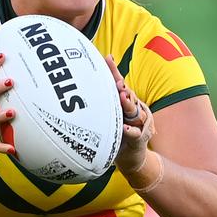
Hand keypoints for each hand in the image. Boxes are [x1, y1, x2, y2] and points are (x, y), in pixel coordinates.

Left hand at [104, 54, 152, 172]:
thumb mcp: (108, 119)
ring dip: (128, 105)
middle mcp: (135, 110)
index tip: (107, 58)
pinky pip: (135, 134)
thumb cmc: (118, 136)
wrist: (132, 158)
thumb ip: (98, 106)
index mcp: (125, 103)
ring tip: (122, 98)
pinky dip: (130, 131)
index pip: (119, 84)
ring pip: (135, 112)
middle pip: (129, 95)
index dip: (113, 71)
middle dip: (123, 87)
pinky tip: (124, 129)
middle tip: (117, 81)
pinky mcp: (140, 138)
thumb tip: (76, 93)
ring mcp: (139, 123)